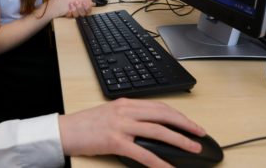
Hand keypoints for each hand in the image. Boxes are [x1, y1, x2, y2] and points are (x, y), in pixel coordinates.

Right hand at [58, 98, 205, 166]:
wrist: (65, 131)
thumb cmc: (85, 125)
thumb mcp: (109, 114)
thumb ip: (128, 116)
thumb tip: (149, 126)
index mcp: (125, 103)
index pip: (159, 106)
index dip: (178, 114)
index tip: (190, 123)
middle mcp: (126, 111)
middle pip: (163, 115)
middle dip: (185, 124)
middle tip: (200, 133)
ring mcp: (121, 125)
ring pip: (158, 130)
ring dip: (179, 140)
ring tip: (193, 149)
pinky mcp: (115, 141)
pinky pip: (143, 153)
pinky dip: (159, 162)